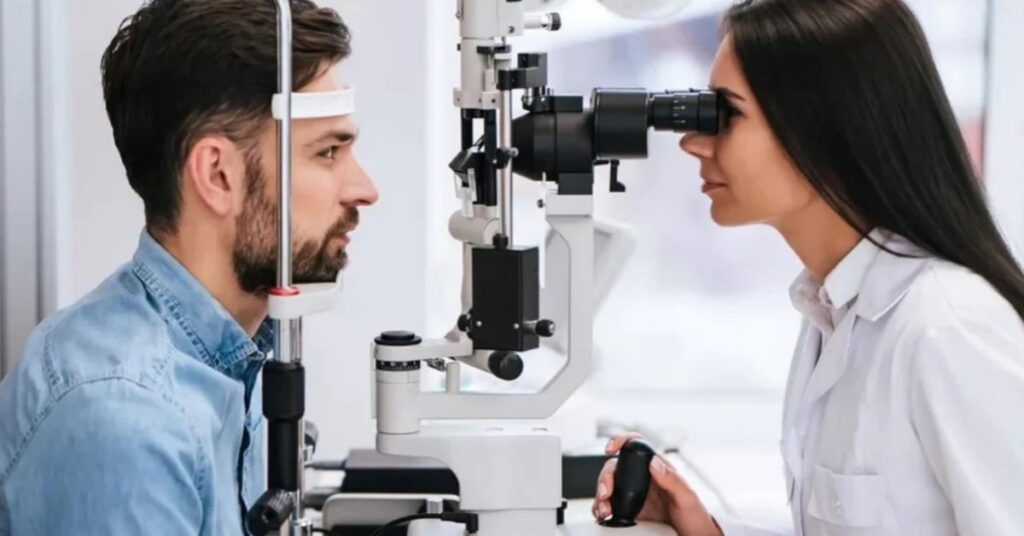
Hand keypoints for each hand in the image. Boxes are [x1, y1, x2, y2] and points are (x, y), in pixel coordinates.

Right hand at [592, 433, 722, 535]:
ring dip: (600, 495)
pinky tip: (603, 514)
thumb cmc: (695, 517)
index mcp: (658, 468)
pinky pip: (609, 504)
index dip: (622, 441)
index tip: (611, 448)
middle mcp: (643, 478)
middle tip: (605, 492)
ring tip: (604, 508)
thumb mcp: (687, 498)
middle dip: (605, 477)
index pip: (637, 445)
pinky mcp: (628, 511)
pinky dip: (601, 508)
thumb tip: (654, 463)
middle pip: (615, 467)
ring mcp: (633, 494)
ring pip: (608, 485)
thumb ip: (672, 479)